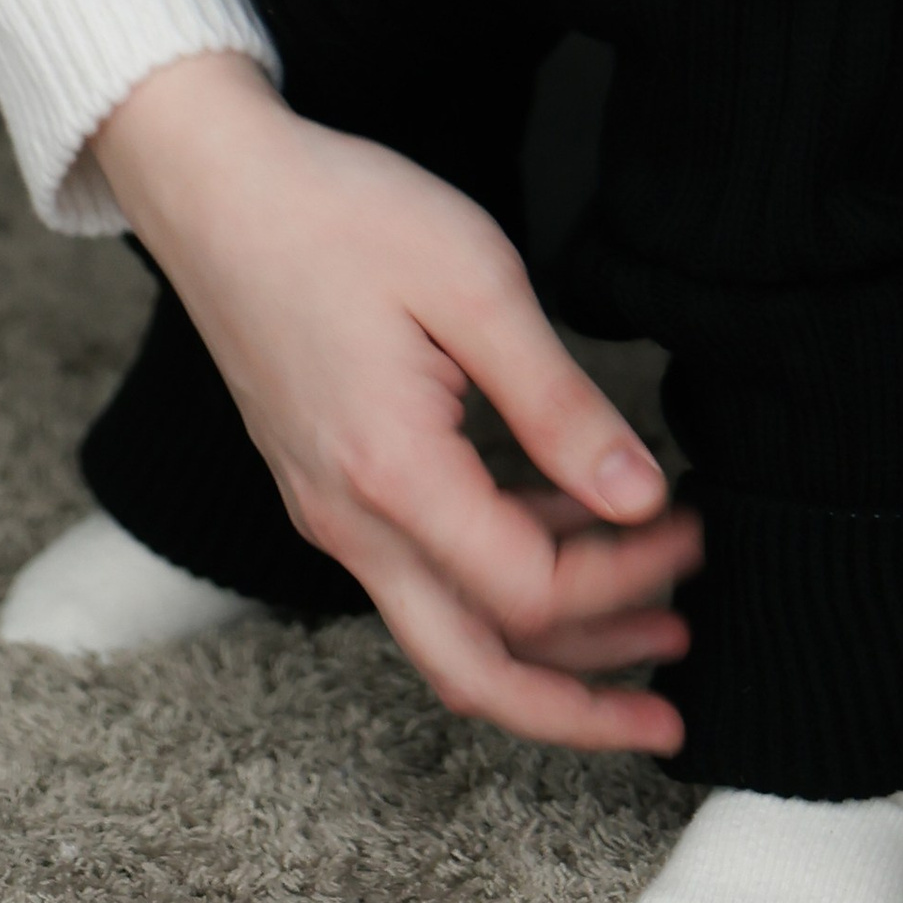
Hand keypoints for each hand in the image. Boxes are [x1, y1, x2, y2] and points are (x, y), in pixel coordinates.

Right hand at [94, 52, 702, 752]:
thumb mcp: (472, 283)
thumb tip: (641, 498)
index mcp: (391, 475)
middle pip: (475, 673)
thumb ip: (559, 403)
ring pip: (446, 632)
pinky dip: (499, 586)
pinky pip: (419, 575)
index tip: (690, 528)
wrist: (213, 185)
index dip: (624, 577)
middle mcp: (350, 521)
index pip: (530, 592)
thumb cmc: (338, 213)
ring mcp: (329, 511)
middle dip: (580, 710)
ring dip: (549, 648)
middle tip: (670, 717)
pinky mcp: (326, 485)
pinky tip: (563, 532)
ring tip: (648, 619)